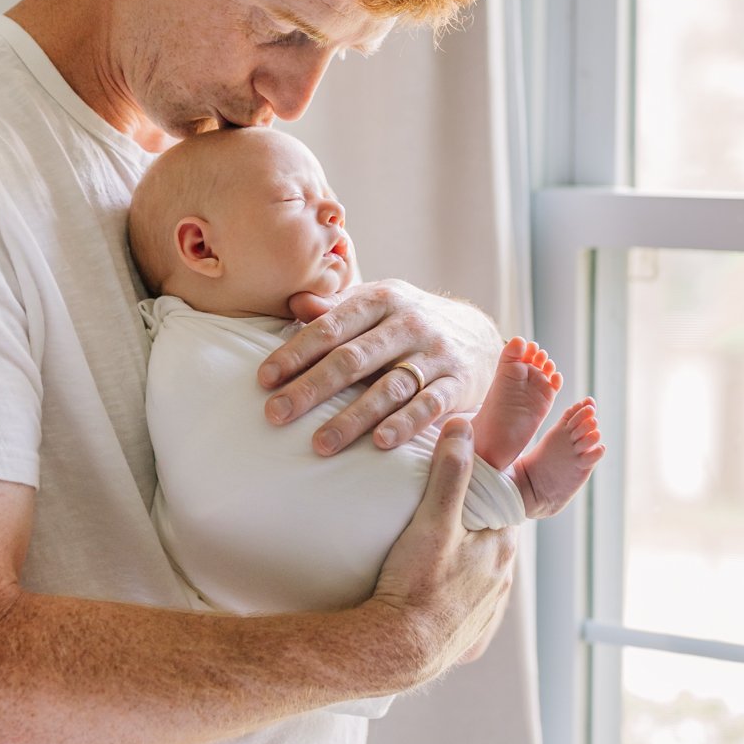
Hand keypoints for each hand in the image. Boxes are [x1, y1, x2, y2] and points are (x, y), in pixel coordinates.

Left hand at [259, 279, 501, 455]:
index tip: (264, 379)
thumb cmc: (407, 321)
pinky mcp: (458, 384)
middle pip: (353, 358)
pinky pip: (429, 406)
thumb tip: (295, 302)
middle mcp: (409, 323)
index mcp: (381, 299)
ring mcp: (435, 354)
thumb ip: (336, 307)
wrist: (478, 334)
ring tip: (320, 444)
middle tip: (276, 414)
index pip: (331, 326)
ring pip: (388, 387)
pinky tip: (379, 443)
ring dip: (352, 417)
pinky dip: (404, 424)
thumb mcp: (376, 303)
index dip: (296, 352)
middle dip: (311, 388)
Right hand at [362, 419, 516, 685]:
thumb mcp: (432, 519)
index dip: (477, 499)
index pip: (500, 510)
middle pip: (489, 544)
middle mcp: (503, 582)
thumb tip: (461, 427)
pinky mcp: (469, 641)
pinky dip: (451, 605)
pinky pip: (465, 614)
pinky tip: (428, 601)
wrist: (397, 650)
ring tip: (426, 564)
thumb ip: (449, 471)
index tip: (453, 495)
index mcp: (501, 548)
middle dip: (468, 533)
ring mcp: (487, 614)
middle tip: (433, 527)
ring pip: (479, 580)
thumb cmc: (416, 584)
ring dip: (461, 569)